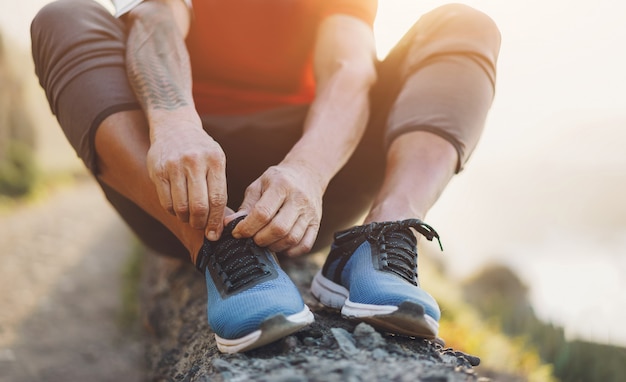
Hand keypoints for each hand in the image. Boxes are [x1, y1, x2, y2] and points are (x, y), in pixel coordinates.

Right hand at [147, 123, 226, 239]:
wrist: (174, 127)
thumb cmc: (201, 150)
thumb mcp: (216, 160)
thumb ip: (218, 186)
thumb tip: (221, 222)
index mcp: (215, 160)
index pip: (218, 199)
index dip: (216, 221)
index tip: (214, 234)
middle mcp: (195, 162)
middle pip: (199, 206)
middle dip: (200, 223)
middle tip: (200, 227)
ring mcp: (174, 165)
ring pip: (181, 206)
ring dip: (186, 218)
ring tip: (189, 218)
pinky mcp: (158, 170)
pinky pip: (166, 201)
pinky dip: (173, 211)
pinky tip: (177, 208)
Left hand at [231, 163, 323, 256]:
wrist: (307, 174)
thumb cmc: (278, 181)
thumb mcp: (259, 185)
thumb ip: (246, 206)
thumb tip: (229, 224)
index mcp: (281, 185)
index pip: (263, 213)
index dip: (247, 227)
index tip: (237, 232)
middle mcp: (298, 199)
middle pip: (279, 228)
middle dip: (260, 239)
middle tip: (252, 238)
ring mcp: (310, 213)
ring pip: (292, 239)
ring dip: (274, 246)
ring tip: (264, 241)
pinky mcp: (317, 224)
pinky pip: (305, 245)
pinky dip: (290, 251)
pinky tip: (280, 245)